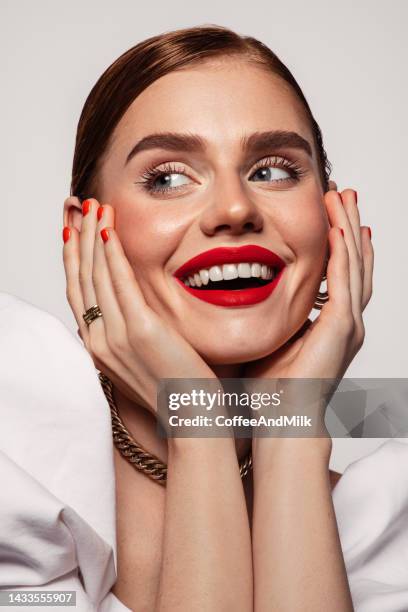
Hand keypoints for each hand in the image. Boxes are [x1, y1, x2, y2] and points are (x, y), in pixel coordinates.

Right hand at [62, 197, 216, 414]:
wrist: (192, 418)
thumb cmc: (174, 390)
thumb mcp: (142, 361)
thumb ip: (129, 334)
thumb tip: (129, 309)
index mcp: (99, 348)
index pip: (78, 294)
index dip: (72, 260)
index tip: (72, 233)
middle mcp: (99, 342)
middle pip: (81, 280)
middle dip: (76, 240)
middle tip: (77, 208)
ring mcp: (117, 337)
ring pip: (96, 276)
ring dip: (92, 237)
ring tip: (93, 207)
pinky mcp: (141, 331)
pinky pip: (121, 283)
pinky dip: (112, 254)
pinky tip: (108, 231)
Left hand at [244, 188, 373, 380]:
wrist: (280, 420)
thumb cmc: (270, 388)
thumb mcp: (270, 339)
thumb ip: (270, 315)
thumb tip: (245, 293)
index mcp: (330, 324)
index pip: (340, 273)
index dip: (338, 242)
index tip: (330, 214)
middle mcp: (345, 321)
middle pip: (354, 262)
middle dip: (349, 226)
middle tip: (345, 194)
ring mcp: (347, 325)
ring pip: (354, 265)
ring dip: (348, 229)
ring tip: (345, 198)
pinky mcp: (341, 328)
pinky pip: (344, 282)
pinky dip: (343, 253)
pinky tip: (338, 228)